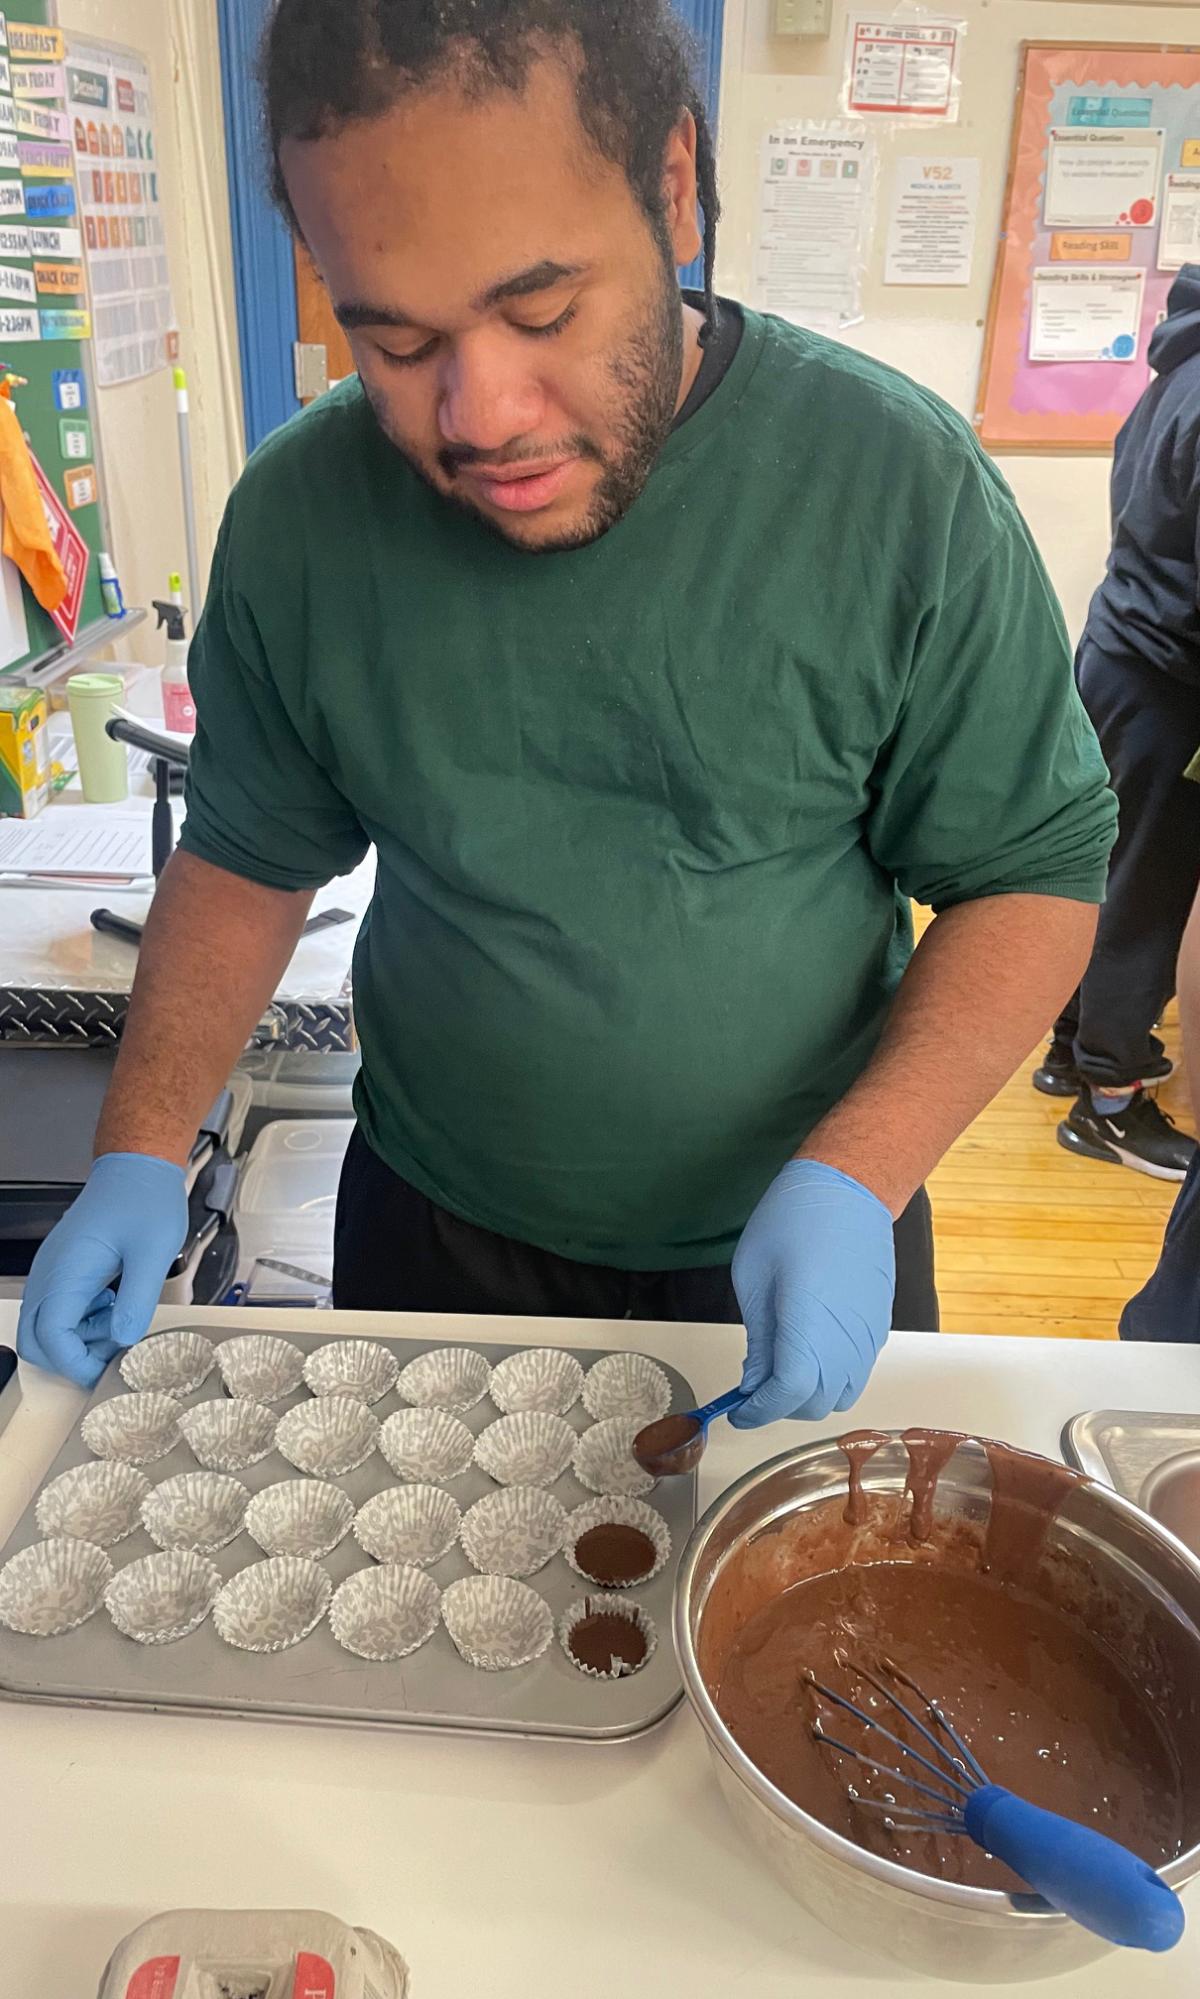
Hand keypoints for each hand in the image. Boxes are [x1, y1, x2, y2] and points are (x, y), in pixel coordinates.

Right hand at [17, 1153, 188, 1388]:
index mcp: (66, 1271)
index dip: (75, 1363)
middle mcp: (50, 1275)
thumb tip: (123, 1339)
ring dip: (80, 1337)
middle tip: (112, 1348)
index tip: (105, 1370)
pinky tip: (114, 1303)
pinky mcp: (64, 1272)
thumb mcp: (153, 1251)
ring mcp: (53, 1273)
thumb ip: (137, 1299)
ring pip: (47, 1328)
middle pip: (35, 1340)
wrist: (137, 1169)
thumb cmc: (144, 1201)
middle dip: (71, 1356)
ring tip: (120, 1316)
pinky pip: (61, 1310)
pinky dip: (84, 1320)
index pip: (50, 1337)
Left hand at [730, 1159, 894, 1427]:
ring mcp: (868, 1336)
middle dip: (781, 1406)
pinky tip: (808, 1351)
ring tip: (781, 1370)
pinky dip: (830, 1377)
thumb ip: (759, 1339)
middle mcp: (846, 1338)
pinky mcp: (878, 1328)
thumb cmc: (795, 1219)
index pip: (789, 1392)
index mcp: (808, 1321)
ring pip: (841, 1395)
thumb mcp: (755, 1276)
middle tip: (754, 1389)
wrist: (849, 1190)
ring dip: (809, 1395)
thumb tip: (754, 1382)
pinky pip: (856, 1372)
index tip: (738, 1409)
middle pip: (816, 1404)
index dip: (760, 1410)